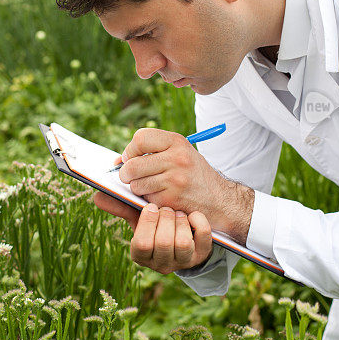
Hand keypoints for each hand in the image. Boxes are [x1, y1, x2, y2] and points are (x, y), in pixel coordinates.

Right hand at [92, 191, 213, 273]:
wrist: (185, 235)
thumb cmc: (156, 225)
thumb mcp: (138, 218)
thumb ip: (120, 207)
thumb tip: (97, 196)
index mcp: (142, 255)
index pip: (142, 244)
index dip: (147, 223)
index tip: (151, 206)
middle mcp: (161, 263)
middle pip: (163, 243)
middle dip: (165, 219)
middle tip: (166, 208)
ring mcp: (182, 261)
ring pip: (182, 244)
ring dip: (180, 222)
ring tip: (178, 212)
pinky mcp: (202, 254)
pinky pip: (203, 237)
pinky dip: (199, 221)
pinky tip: (193, 214)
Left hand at [117, 128, 252, 239]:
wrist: (220, 199)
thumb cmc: (193, 175)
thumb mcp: (179, 154)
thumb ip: (152, 152)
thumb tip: (118, 161)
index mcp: (176, 142)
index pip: (140, 138)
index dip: (130, 150)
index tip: (130, 158)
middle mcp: (176, 158)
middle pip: (133, 165)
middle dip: (126, 173)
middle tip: (130, 177)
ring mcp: (175, 179)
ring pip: (136, 184)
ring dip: (138, 189)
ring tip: (151, 188)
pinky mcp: (172, 198)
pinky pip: (146, 199)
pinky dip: (149, 201)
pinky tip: (161, 198)